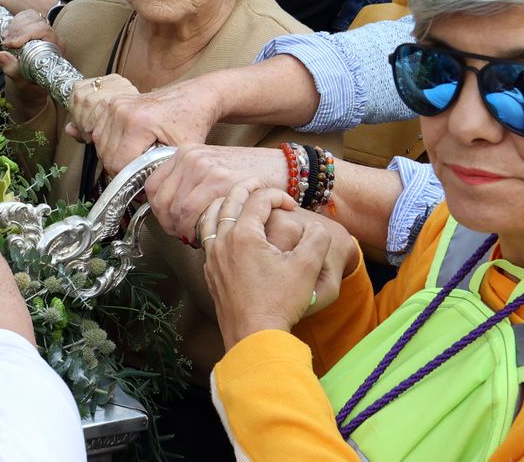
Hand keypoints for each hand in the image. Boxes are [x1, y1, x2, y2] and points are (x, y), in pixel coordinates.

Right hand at [0, 8, 63, 112]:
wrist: (31, 86)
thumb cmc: (30, 86)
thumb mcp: (21, 81)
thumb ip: (12, 69)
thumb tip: (0, 55)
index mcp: (56, 48)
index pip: (44, 30)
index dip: (26, 33)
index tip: (11, 44)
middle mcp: (52, 37)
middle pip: (36, 21)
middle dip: (17, 30)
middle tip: (5, 43)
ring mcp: (43, 31)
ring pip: (29, 16)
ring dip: (14, 26)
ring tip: (6, 40)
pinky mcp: (33, 28)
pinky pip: (24, 17)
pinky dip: (13, 23)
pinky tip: (7, 34)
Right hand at [74, 78, 221, 170]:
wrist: (193, 98)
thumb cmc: (191, 123)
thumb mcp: (180, 152)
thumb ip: (159, 172)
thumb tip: (139, 193)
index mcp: (138, 122)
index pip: (118, 163)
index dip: (129, 179)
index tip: (142, 183)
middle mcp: (122, 110)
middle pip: (107, 155)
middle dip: (121, 170)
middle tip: (138, 174)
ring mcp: (115, 104)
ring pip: (100, 145)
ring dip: (113, 157)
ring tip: (133, 161)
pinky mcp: (113, 102)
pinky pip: (100, 131)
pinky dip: (109, 143)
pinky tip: (124, 147)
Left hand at [143, 144, 285, 240]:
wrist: (283, 168)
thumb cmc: (250, 174)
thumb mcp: (212, 167)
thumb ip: (188, 182)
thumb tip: (167, 209)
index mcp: (185, 152)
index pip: (152, 187)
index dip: (159, 211)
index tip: (171, 223)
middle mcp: (190, 157)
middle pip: (160, 201)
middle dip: (170, 225)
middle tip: (184, 234)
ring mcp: (203, 167)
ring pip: (175, 211)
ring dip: (183, 231)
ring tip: (198, 236)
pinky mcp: (218, 181)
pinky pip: (191, 215)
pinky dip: (196, 231)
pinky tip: (209, 234)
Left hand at [202, 185, 344, 347]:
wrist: (255, 338)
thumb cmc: (280, 302)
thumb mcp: (307, 267)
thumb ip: (316, 239)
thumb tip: (316, 227)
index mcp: (244, 234)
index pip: (259, 199)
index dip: (278, 196)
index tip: (292, 207)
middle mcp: (223, 241)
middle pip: (230, 201)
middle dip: (247, 189)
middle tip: (259, 185)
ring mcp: (212, 258)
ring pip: (211, 218)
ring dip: (224, 203)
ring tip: (235, 200)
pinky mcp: (210, 274)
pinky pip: (207, 239)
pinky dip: (215, 226)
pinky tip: (225, 233)